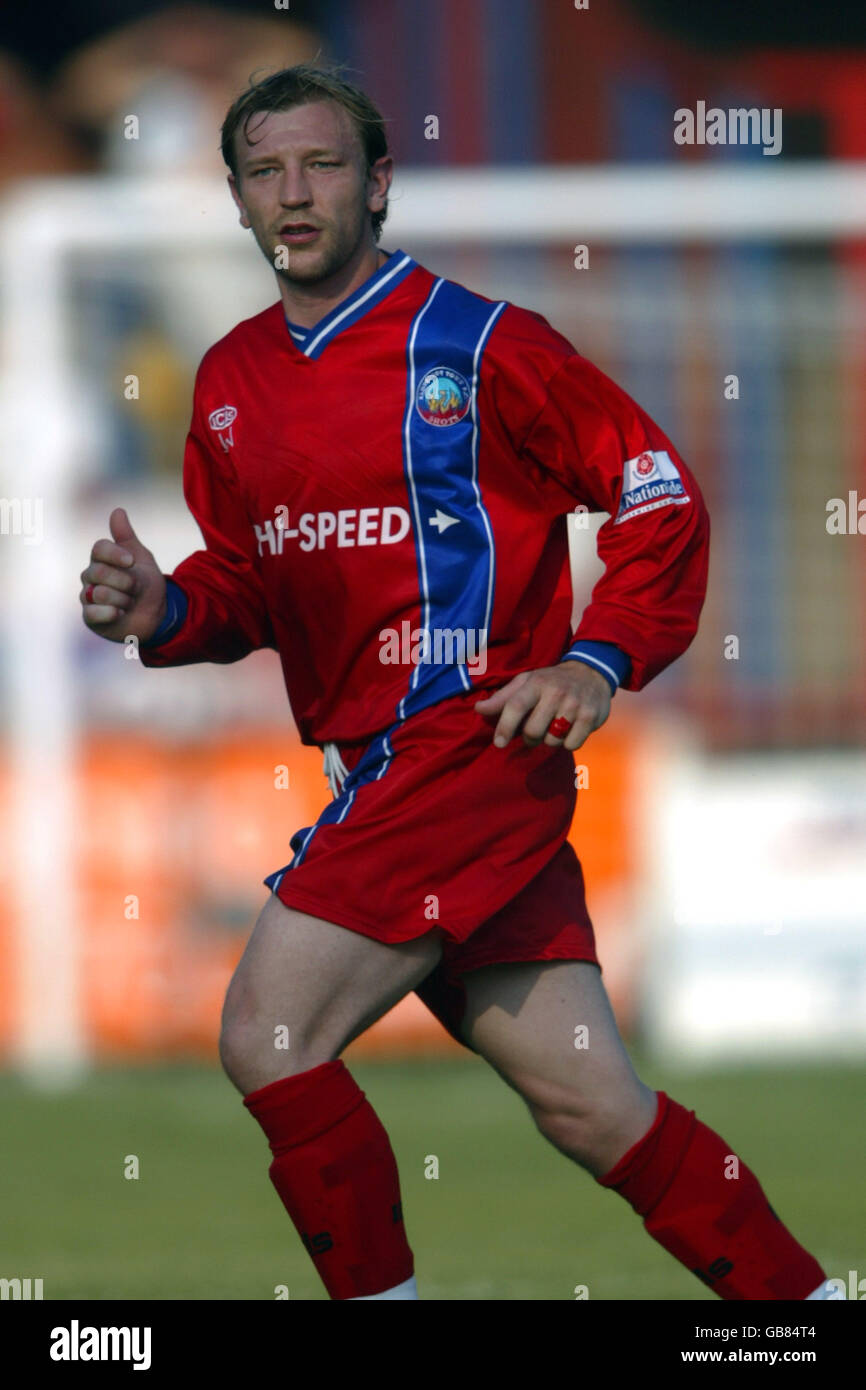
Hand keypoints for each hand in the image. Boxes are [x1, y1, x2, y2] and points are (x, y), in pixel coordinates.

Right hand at [80, 507, 166, 643]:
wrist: (156, 614)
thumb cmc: (146, 584)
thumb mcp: (141, 558)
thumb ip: (126, 536)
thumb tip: (118, 511)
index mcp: (101, 559)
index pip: (99, 549)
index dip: (115, 554)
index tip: (132, 561)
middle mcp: (90, 576)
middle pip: (100, 572)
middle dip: (126, 582)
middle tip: (136, 589)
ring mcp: (88, 597)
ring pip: (100, 593)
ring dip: (124, 600)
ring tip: (130, 603)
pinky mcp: (90, 617)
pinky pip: (93, 613)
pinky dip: (112, 613)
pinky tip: (121, 614)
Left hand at [474, 661, 611, 750]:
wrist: (591, 673)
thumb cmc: (551, 681)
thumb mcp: (526, 682)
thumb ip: (503, 698)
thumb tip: (479, 709)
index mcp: (536, 683)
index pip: (515, 706)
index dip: (504, 727)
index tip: (499, 743)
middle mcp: (555, 692)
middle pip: (533, 730)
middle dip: (529, 738)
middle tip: (534, 732)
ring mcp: (575, 705)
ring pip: (552, 740)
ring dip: (549, 740)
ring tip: (554, 727)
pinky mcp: (591, 716)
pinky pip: (572, 745)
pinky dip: (568, 743)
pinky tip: (569, 730)